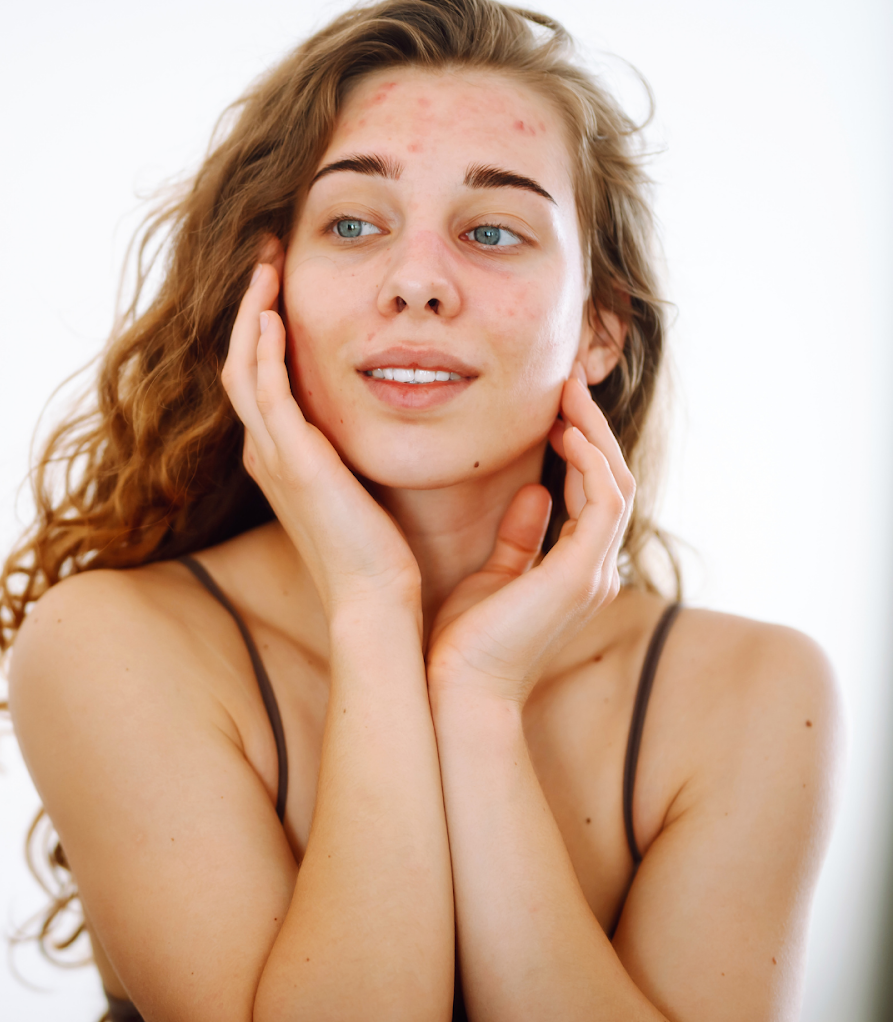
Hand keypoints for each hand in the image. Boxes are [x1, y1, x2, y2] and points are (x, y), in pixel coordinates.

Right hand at [220, 241, 419, 615]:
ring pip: (243, 366)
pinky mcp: (291, 459)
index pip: (258, 376)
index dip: (263, 326)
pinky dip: (264, 347)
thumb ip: (359, 449)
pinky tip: (275, 314)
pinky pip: (264, 389)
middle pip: (240, 361)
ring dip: (252, 311)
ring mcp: (272, 455)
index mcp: (280, 457)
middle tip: (265, 254)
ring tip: (266, 264)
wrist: (375, 600)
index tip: (282, 283)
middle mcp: (265, 452)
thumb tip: (393, 411)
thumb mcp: (363, 486)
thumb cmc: (381, 553)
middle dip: (251, 304)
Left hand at [428, 363, 633, 703]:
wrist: (454, 688)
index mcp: (575, 571)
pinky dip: (591, 462)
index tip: (555, 406)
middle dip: (593, 428)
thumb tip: (535, 490)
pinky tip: (566, 432)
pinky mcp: (580, 574)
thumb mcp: (492, 575)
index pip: (594, 494)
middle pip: (612, 481)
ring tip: (567, 395)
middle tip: (567, 383)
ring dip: (595, 434)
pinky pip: (605, 503)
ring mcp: (593, 573)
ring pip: (616, 484)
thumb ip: (520, 535)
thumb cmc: (463, 641)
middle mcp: (594, 571)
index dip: (582, 446)